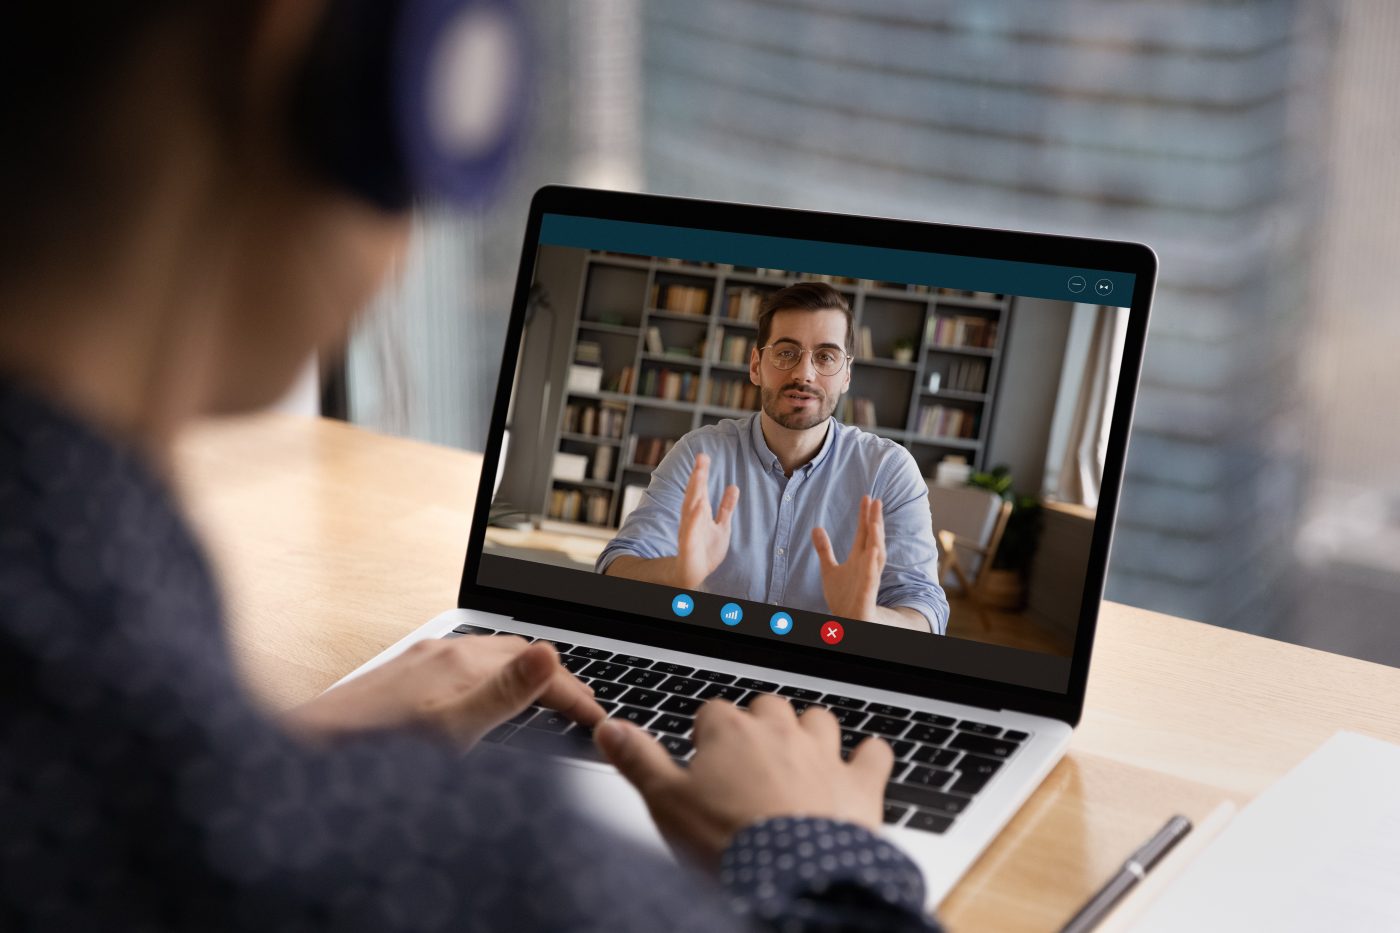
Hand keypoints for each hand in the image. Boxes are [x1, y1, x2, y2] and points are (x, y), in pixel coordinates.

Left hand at [284, 636, 604, 748]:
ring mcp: (420, 660)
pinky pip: (463, 667)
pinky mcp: (402, 676)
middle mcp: (442, 651)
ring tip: (544, 703)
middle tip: (580, 708)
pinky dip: (492, 681)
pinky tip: (482, 703)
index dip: (575, 694)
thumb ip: (505, 693)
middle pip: (517, 652)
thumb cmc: (375, 752)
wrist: (304, 754)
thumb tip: (548, 652)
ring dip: (523, 675)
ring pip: (488, 657)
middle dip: (554, 677)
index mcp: (462, 660)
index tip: (598, 719)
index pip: (540, 665)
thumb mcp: (452, 730)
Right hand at [594, 695, 892, 868]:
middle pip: (767, 706)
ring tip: (799, 758)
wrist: (792, 881)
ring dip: (811, 733)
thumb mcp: (665, 803)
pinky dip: (869, 757)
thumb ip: (637, 760)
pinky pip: (874, 752)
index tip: (703, 761)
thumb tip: (608, 727)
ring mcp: (824, 753)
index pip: (712, 712)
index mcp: (729, 730)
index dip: (706, 737)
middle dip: (760, 726)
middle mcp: (779, 730)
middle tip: (748, 762)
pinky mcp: (861, 783)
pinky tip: (862, 766)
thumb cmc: (727, 843)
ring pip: (819, 719)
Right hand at [674, 453, 739, 588]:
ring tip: (699, 474)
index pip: (700, 489)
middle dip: (698, 476)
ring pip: (691, 508)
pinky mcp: (689, 546)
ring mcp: (689, 531)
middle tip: (701, 457)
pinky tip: (698, 506)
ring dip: (694, 491)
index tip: (703, 456)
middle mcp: (692, 519)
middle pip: (695, 493)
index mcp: (699, 513)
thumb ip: (726, 507)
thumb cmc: (706, 550)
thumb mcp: (722, 526)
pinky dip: (694, 519)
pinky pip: (691, 531)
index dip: (701, 473)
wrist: (694, 574)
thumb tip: (733, 487)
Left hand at [811, 495, 885, 621]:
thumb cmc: (844, 597)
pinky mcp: (867, 594)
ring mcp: (868, 579)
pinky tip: (874, 551)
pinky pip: (871, 579)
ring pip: (876, 557)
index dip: (865, 516)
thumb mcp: (830, 569)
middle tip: (875, 501)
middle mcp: (867, 566)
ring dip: (876, 539)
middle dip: (875, 521)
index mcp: (859, 559)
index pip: (864, 533)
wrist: (848, 621)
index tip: (867, 497)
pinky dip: (873, 565)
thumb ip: (824, 549)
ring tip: (875, 521)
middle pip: (873, 539)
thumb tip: (816, 528)